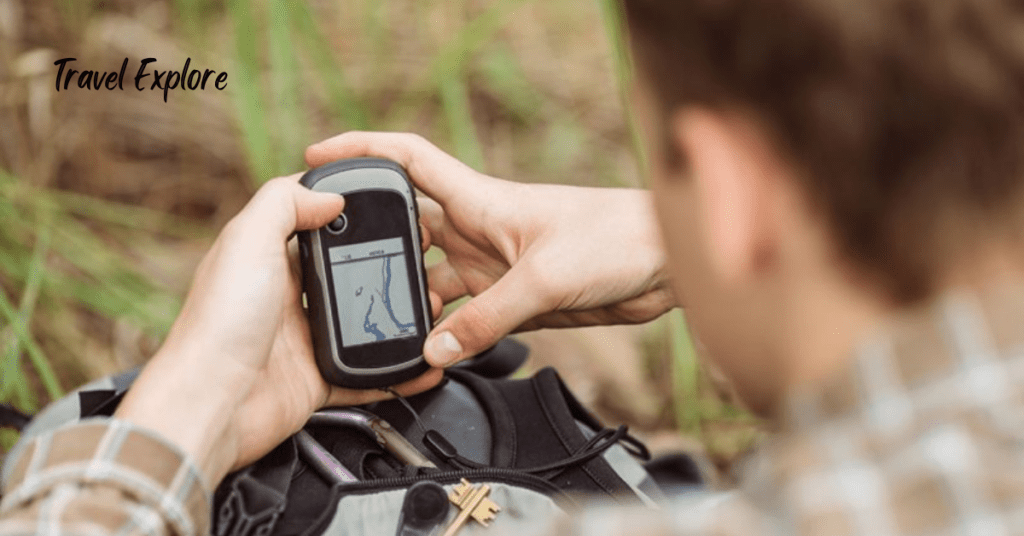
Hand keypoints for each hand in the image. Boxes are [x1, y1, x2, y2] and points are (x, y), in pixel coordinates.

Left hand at [115, 175, 442, 486]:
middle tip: (418, 261)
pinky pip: (366, 374)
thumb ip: (284, 204)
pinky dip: (395, 373)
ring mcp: (303, 339)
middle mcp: (285, 297)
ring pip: (361, 323)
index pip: (312, 225)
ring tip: (428, 307)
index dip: (347, 216)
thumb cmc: (217, 324)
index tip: (387, 211)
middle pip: (345, 274)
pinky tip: (419, 365)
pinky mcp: (316, 379)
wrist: (210, 403)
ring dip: (394, 317)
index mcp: (266, 258)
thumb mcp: (246, 240)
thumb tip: (331, 196)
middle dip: (382, 268)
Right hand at [306, 132, 675, 366]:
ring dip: (411, 301)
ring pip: (434, 282)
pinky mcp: (515, 301)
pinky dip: (449, 335)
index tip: (320, 155)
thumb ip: (487, 318)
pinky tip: (433, 353)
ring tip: (380, 325)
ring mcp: (494, 267)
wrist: (664, 265)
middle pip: (409, 231)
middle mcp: (479, 230)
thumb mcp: (544, 278)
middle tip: (338, 272)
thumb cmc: (616, 239)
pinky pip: (467, 319)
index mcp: (480, 201)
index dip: (362, 152)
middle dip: (376, 246)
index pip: (408, 162)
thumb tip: (434, 350)